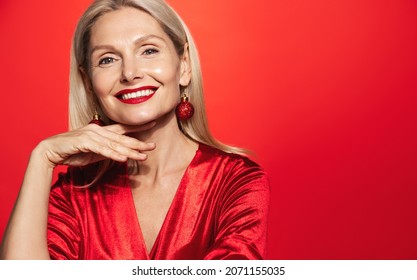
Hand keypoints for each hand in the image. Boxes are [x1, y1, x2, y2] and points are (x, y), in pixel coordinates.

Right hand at [35, 122, 155, 167]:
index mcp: (101, 131)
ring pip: (114, 144)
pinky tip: (123, 159)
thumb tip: (121, 154)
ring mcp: (91, 135)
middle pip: (122, 138)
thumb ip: (106, 151)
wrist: (51, 151)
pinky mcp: (84, 142)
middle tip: (153, 146)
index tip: (152, 123)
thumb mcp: (93, 153)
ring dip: (129, 151)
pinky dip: (113, 154)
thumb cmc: (72, 152)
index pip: (122, 128)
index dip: (137, 127)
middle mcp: (98, 130)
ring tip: (143, 156)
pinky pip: (102, 150)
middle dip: (139, 143)